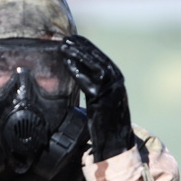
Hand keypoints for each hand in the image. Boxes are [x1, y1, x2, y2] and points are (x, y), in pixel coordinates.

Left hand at [61, 35, 132, 160]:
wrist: (116, 141)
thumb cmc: (106, 121)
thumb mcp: (101, 97)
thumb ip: (94, 84)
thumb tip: (79, 72)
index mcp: (116, 78)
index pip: (100, 57)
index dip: (86, 46)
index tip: (73, 38)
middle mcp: (116, 81)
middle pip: (96, 58)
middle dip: (80, 47)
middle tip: (66, 39)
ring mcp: (111, 89)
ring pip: (92, 66)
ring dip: (77, 55)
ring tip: (64, 47)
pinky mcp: (102, 99)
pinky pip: (88, 82)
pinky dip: (78, 72)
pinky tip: (67, 64)